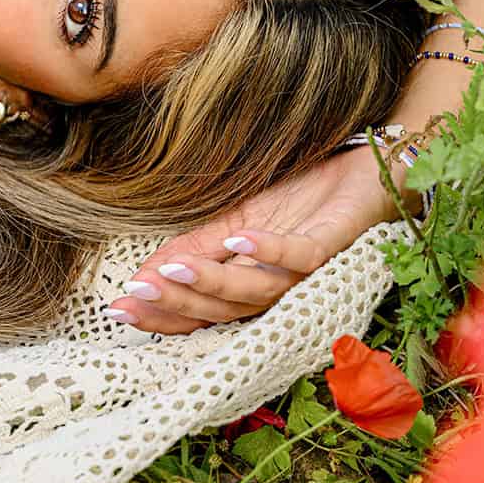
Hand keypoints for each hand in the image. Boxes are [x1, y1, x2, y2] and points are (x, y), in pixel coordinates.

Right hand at [106, 148, 410, 334]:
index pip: (202, 312)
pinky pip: (300, 254)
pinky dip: (269, 248)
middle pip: (225, 309)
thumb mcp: (234, 220)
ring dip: (214, 280)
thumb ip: (196, 248)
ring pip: (257, 290)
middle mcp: (278, 289)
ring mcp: (307, 272)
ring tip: (173, 268)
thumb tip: (145, 272)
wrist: (363, 168)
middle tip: (137, 290)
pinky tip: (238, 237)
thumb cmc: (303, 198)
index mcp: (250, 286)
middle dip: (178, 300)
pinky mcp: (332, 245)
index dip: (162, 314)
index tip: (119, 308)